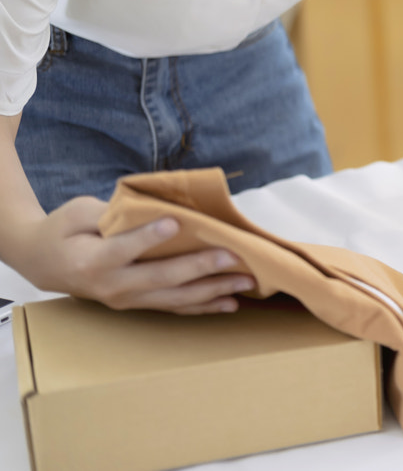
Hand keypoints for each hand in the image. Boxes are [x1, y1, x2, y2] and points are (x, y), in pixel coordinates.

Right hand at [16, 196, 254, 313]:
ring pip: (175, 299)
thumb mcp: (78, 212)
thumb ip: (110, 213)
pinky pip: (175, 308)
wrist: (43, 264)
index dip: (148, 237)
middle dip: (200, 267)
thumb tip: (151, 208)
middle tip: (232, 257)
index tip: (175, 222)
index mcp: (93, 260)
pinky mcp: (138, 304)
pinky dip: (204, 306)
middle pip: (160, 278)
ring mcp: (127, 300)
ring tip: (245, 282)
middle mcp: (112, 286)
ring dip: (213, 291)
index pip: (124, 249)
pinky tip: (231, 303)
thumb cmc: (64, 230)